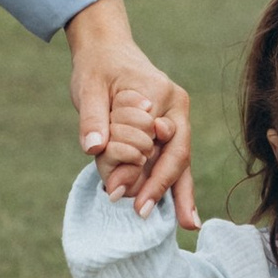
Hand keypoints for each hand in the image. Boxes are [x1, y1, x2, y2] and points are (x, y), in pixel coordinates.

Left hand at [66, 0, 195, 223]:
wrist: (108, 51)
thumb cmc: (98, 67)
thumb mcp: (90, 87)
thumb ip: (93, 117)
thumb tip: (94, 147)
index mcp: (162, 94)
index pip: (157, 140)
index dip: (140, 168)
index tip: (116, 191)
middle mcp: (175, 109)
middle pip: (177, 154)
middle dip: (161, 186)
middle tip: (143, 214)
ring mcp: (175, 121)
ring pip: (180, 162)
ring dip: (179, 194)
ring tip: (187, 226)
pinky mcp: (167, 132)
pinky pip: (173, 161)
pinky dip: (175, 186)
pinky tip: (183, 214)